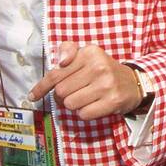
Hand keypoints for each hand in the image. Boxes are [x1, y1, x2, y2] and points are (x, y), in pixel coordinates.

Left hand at [28, 42, 142, 119]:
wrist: (132, 83)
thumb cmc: (102, 70)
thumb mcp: (87, 55)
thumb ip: (67, 50)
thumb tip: (59, 62)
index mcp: (90, 52)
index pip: (56, 73)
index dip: (42, 86)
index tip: (33, 96)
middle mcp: (98, 66)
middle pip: (61, 91)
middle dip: (63, 95)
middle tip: (74, 92)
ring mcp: (106, 85)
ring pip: (70, 104)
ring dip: (74, 105)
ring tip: (85, 98)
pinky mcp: (112, 101)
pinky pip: (83, 114)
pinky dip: (85, 113)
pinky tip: (94, 105)